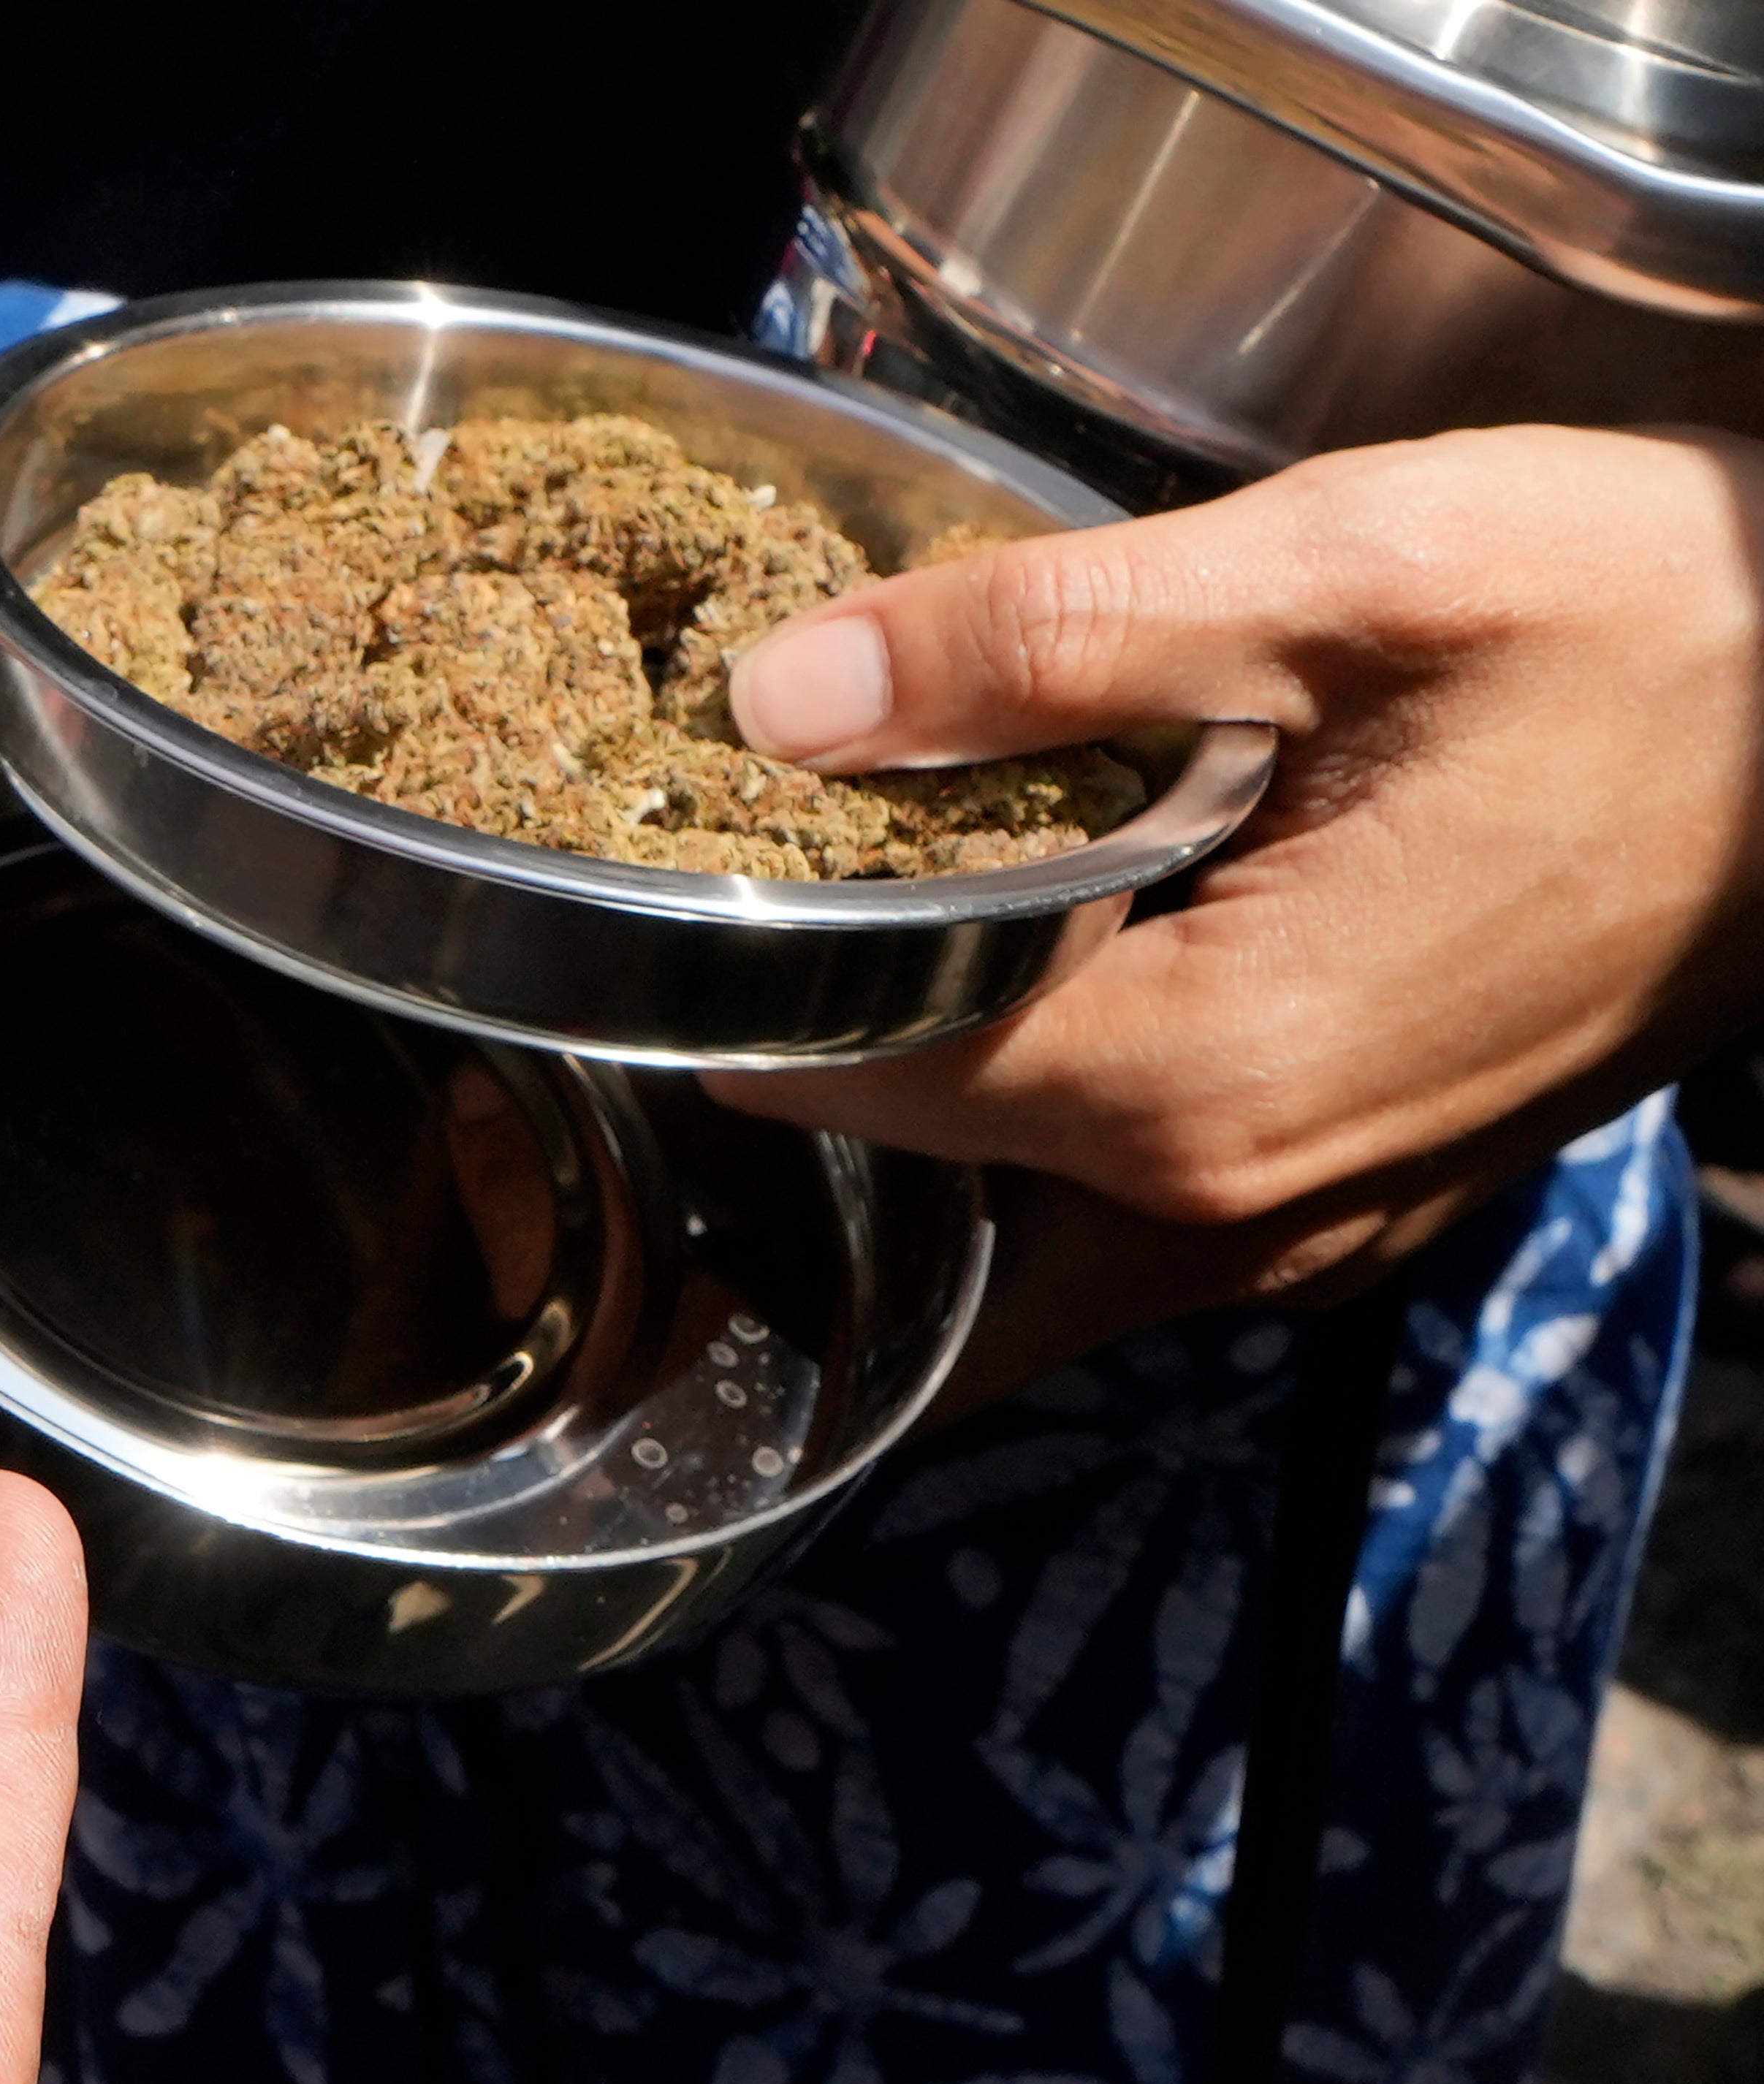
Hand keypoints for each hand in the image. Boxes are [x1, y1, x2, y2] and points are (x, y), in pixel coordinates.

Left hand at [720, 424, 1763, 1405]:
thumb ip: (1047, 639)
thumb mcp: (1351, 573)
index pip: (847, 1086)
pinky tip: (1001, 1025)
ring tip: (823, 1003)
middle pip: (909, 1216)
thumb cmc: (1669, 624)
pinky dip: (1036, 1166)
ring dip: (908, 1163)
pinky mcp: (1371, 1197)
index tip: (669, 898)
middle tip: (723, 965)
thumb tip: (789, 691)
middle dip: (794, 1118)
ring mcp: (1321, 1229)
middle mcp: (1245, 1207)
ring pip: (1014, 1261)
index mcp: (1200, 1082)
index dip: (728, 989)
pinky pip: (1135, 1232)